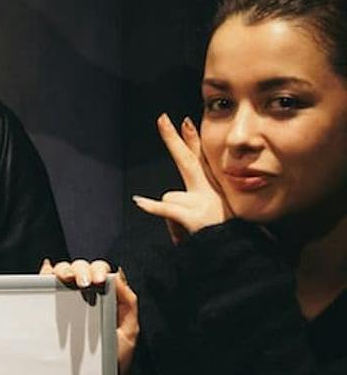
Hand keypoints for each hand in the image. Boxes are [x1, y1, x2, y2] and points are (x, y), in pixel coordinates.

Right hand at [40, 258, 139, 374]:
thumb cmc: (111, 361)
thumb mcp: (128, 334)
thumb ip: (128, 304)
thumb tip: (119, 275)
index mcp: (104, 297)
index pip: (99, 272)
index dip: (98, 270)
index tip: (98, 282)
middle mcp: (85, 295)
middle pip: (81, 268)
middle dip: (82, 270)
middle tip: (85, 283)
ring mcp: (66, 300)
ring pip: (63, 272)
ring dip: (65, 270)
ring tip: (68, 279)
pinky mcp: (50, 307)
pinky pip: (44, 284)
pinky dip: (45, 274)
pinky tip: (47, 272)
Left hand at [132, 114, 230, 240]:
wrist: (236, 257)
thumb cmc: (219, 238)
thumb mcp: (202, 219)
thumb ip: (181, 206)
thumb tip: (150, 201)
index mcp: (213, 191)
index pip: (201, 160)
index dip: (192, 139)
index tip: (185, 120)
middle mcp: (209, 192)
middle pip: (189, 160)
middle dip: (176, 139)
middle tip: (163, 118)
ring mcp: (203, 203)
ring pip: (171, 198)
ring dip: (173, 216)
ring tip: (188, 232)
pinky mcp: (194, 216)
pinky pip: (168, 208)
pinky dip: (153, 207)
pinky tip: (139, 201)